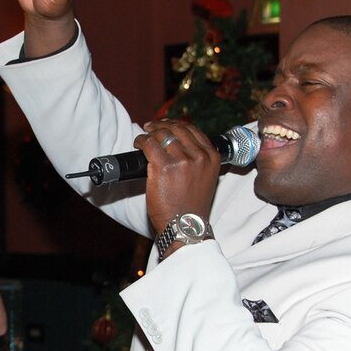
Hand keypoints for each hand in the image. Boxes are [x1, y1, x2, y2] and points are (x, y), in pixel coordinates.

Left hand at [133, 119, 221, 236]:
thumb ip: (198, 160)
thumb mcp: (205, 178)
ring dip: (150, 133)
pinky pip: (149, 145)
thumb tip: (178, 144)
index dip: (177, 125)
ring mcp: (182, 160)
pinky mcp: (164, 166)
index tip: (167, 125)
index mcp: (212, 157)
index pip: (193, 130)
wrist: (185, 225)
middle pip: (177, 130)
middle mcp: (199, 155)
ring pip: (162, 135)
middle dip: (162, 126)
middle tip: (151, 127)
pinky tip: (138, 144)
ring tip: (144, 136)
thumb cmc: (192, 206)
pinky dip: (141, 141)